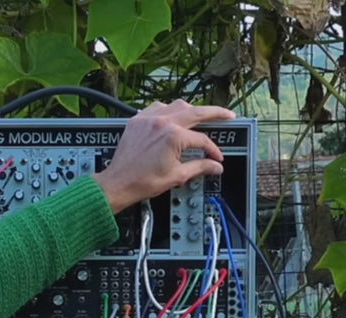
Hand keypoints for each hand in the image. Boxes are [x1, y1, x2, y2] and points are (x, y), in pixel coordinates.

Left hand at [92, 100, 235, 214]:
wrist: (118, 184)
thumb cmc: (142, 182)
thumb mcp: (176, 176)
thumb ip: (199, 167)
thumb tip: (215, 166)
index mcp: (173, 136)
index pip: (202, 139)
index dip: (212, 150)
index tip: (216, 158)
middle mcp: (162, 122)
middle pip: (196, 112)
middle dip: (215, 113)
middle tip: (227, 114)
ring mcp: (149, 119)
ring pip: (177, 105)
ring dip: (190, 110)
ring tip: (199, 117)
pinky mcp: (138, 120)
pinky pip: (157, 107)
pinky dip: (168, 110)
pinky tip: (172, 117)